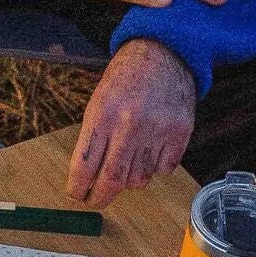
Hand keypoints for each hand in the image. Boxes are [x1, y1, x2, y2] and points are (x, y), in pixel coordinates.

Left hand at [67, 40, 196, 204]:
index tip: (76, 196)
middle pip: (111, 181)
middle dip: (99, 198)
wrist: (163, 54)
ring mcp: (157, 130)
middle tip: (95, 202)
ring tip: (129, 159)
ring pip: (139, 179)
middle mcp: (129, 125)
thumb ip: (93, 139)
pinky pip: (163, 170)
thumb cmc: (126, 79)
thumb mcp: (98, 102)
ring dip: (130, 179)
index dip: (77, 189)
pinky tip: (152, 147)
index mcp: (102, 115)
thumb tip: (85, 179)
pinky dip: (155, 166)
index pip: (84, 166)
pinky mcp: (179, 133)